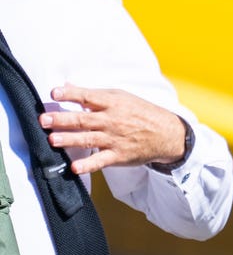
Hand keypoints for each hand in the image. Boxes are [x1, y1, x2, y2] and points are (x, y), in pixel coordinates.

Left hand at [40, 84, 187, 174]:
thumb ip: (94, 94)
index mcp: (111, 103)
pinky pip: (100, 161)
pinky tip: (75, 168)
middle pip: (83, 119)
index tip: (54, 93)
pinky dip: (88, 166)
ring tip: (52, 140)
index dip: (70, 94)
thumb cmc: (141, 113)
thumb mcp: (120, 97)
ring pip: (88, 139)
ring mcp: (114, 139)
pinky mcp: (118, 156)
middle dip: (62, 120)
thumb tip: (68, 86)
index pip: (87, 96)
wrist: (166, 134)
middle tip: (44, 120)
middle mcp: (111, 121)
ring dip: (69, 140)